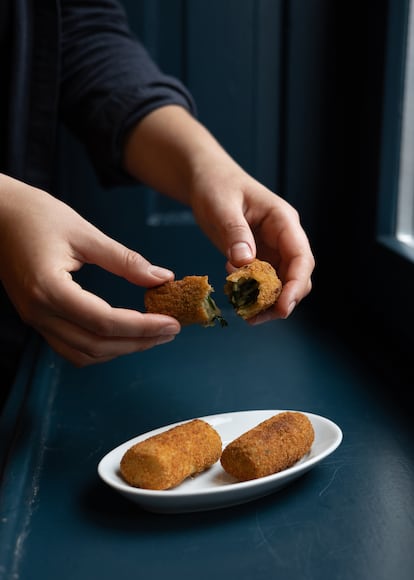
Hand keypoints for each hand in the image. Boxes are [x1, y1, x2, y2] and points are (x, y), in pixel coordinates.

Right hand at [0, 174, 179, 365]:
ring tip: (152, 335)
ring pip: (83, 354)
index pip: (104, 322)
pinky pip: (71, 347)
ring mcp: (35, 319)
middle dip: (138, 342)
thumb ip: (125, 260)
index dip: (142, 327)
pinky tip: (123, 334)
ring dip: (120, 349)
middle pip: (96, 345)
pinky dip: (100, 347)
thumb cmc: (36, 214)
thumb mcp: (84, 232)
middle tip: (171, 330)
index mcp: (49, 289)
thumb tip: (163, 278)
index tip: (172, 323)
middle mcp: (38, 312)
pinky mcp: (36, 317)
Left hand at [188, 162, 314, 322]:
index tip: (283, 307)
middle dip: (282, 300)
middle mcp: (283, 237)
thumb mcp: (222, 206)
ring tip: (245, 315)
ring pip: (281, 283)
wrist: (206, 180)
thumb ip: (235, 233)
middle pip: (296, 276)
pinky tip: (234, 295)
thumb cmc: (216, 186)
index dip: (296, 285)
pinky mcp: (258, 257)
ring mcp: (272, 249)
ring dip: (266, 302)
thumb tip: (244, 262)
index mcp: (283, 221)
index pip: (301, 257)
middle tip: (256, 318)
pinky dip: (252, 294)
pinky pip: (262, 282)